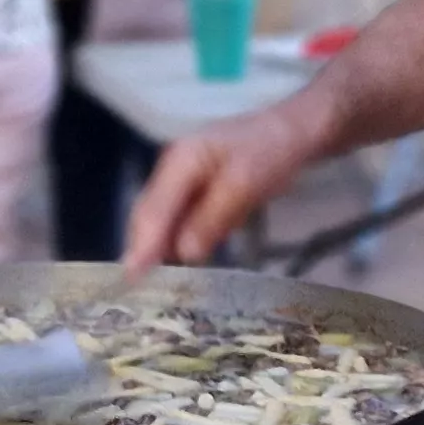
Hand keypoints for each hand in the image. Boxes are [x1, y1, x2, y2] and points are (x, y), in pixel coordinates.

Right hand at [123, 106, 327, 274]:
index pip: (153, 210)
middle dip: (140, 252)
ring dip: (154, 252)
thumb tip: (183, 254)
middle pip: (149, 216)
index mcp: (180, 160)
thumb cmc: (271, 152)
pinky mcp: (194, 194)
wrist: (292, 132)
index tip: (131, 279)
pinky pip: (177, 223)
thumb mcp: (246, 184)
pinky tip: (173, 269)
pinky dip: (172, 245)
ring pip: (160, 223)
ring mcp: (181, 181)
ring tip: (147, 289)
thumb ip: (213, 218)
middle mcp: (172, 170)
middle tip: (132, 293)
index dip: (141, 246)